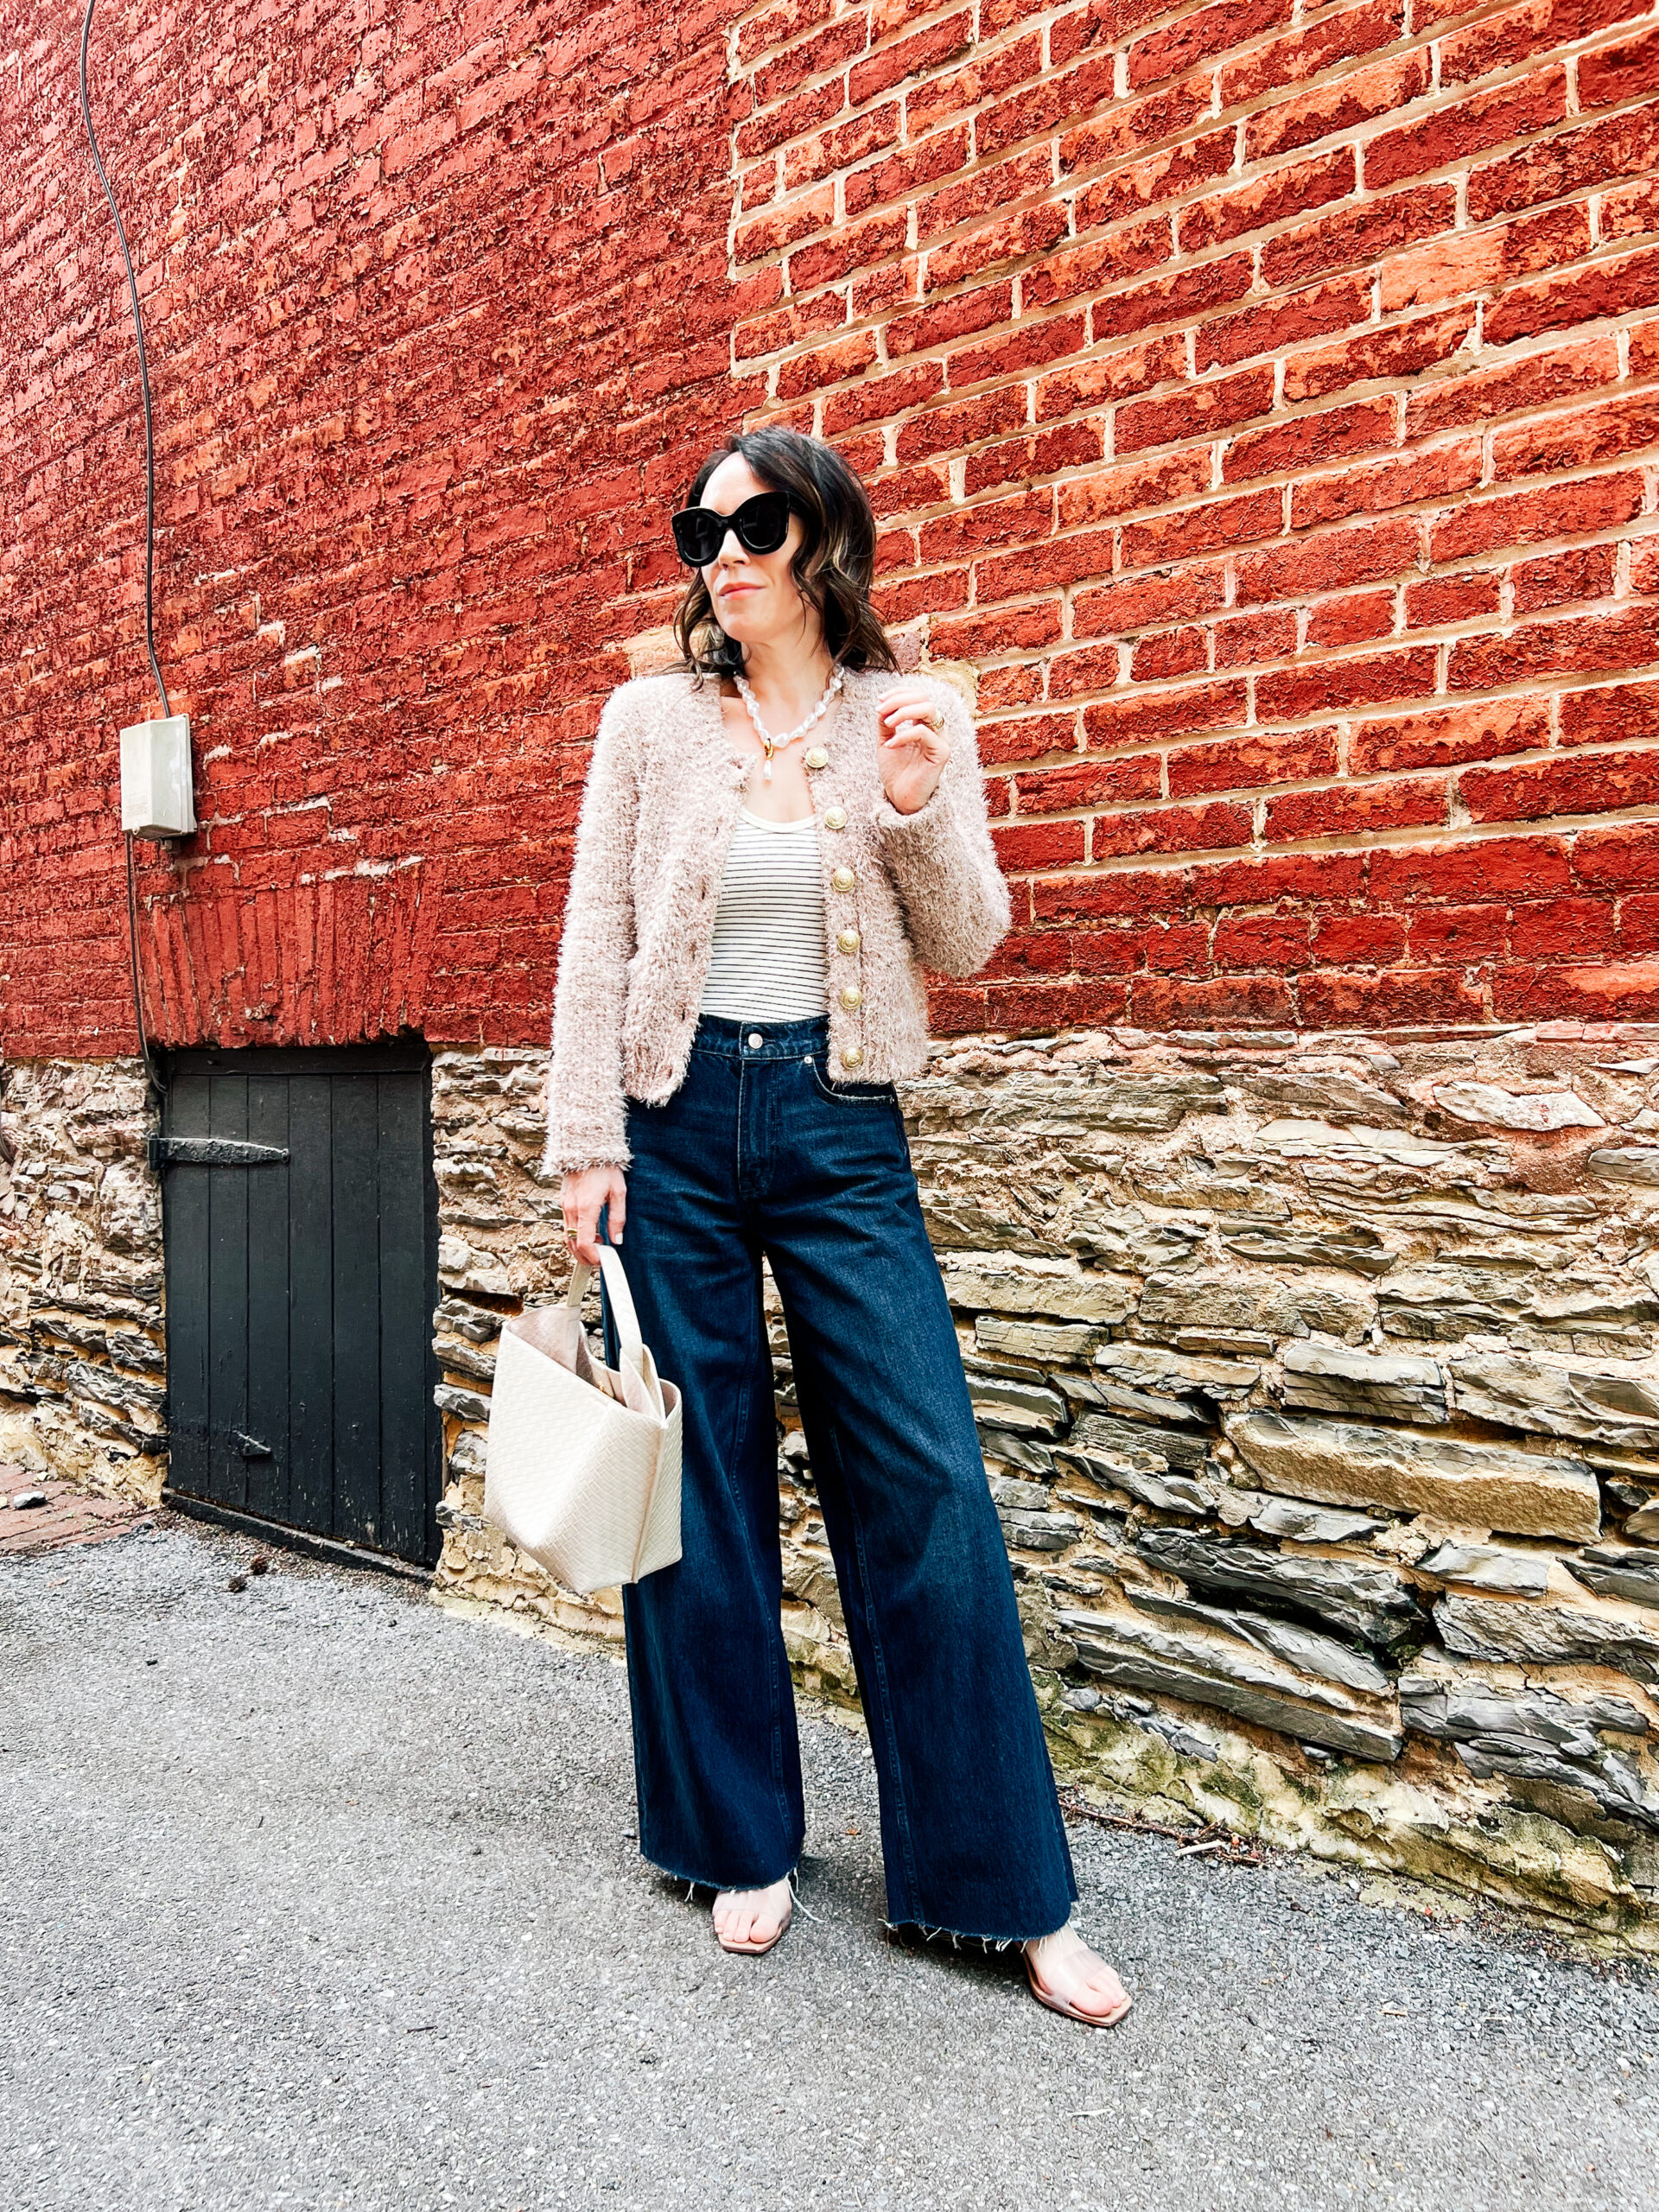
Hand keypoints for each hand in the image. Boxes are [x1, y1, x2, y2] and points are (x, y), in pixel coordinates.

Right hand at [561, 1164, 626, 1265]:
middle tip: (599, 1260)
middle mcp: (572, 1208)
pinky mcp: (563, 1202)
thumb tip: (617, 1239)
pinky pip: (566, 1225)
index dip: (593, 1256)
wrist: (586, 1147)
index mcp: (586, 1207)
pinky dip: (575, 1236)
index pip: (585, 1242)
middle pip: (573, 1243)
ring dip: (579, 1248)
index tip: (603, 1261)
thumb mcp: (619, 1191)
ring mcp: (565, 1205)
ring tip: (596, 1249)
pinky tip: (589, 1234)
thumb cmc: (604, 1167)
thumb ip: (618, 1218)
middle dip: (584, 1257)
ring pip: (567, 1236)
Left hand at [876, 683, 950, 815]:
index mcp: (925, 723)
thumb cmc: (896, 770)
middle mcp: (936, 728)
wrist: (900, 796)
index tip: (879, 700)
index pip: (918, 695)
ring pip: (929, 709)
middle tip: (880, 710)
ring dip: (903, 712)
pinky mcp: (942, 752)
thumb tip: (882, 703)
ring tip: (886, 724)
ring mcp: (941, 739)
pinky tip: (890, 745)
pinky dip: (903, 735)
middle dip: (899, 700)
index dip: (899, 692)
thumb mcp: (886, 739)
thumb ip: (886, 721)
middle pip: (924, 698)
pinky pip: (924, 733)